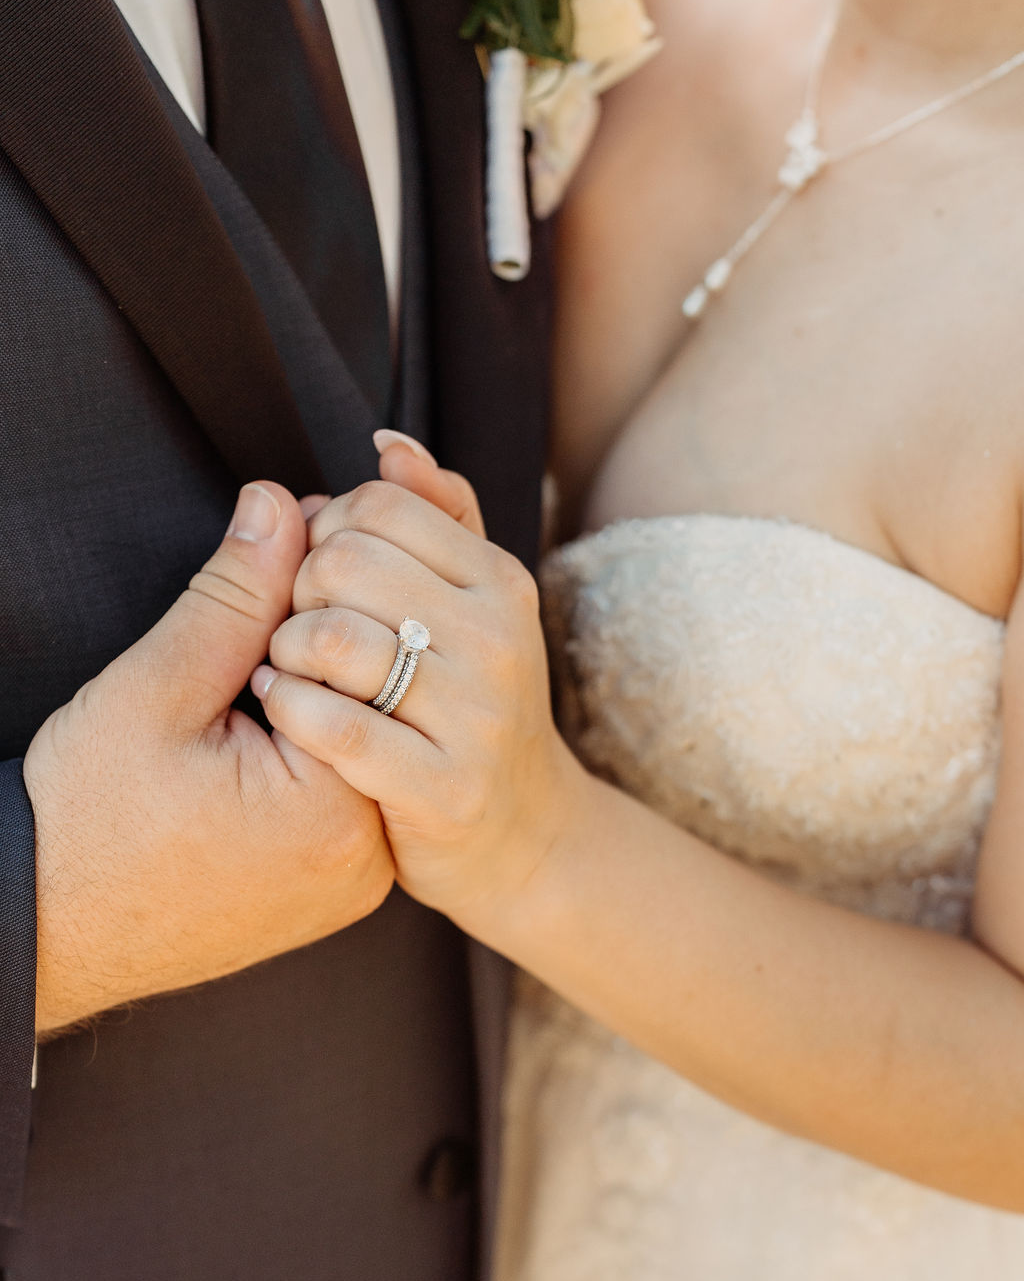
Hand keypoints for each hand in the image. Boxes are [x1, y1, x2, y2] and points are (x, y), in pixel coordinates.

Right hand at [25, 482, 393, 1033]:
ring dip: (317, 695)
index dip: (322, 593)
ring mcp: (351, 881)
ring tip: (245, 678)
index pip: (368, 659)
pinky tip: (259, 726)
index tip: (284, 555)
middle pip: (373, 705)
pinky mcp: (329, 890)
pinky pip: (344, 796)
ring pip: (360, 746)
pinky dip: (312, 749)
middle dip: (322, 645)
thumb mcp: (156, 689)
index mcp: (336, 810)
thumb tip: (284, 506)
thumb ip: (234, 596)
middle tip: (260, 615)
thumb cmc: (86, 824)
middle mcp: (366, 856)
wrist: (43, 928)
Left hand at [254, 479, 586, 930]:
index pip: (378, 506)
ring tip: (288, 671)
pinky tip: (284, 712)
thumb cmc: (475, 705)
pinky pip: (332, 726)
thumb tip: (388, 444)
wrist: (524, 835)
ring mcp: (475, 716)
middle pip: (344, 561)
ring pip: (331, 639)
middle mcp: (497, 639)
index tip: (320, 575)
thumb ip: (439, 516)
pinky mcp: (441, 788)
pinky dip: (288, 711)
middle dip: (297, 590)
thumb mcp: (478, 603)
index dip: (325, 530)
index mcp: (500, 581)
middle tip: (299, 628)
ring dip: (285, 652)